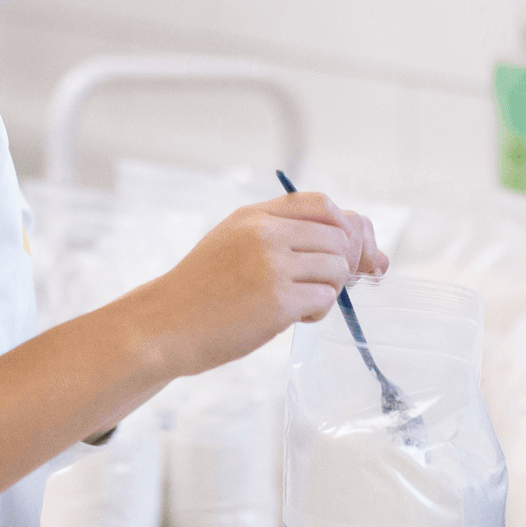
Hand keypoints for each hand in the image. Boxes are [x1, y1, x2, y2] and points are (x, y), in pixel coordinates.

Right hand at [131, 192, 388, 379]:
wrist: (166, 322)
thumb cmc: (203, 289)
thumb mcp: (234, 242)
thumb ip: (283, 235)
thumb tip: (359, 248)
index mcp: (253, 215)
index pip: (322, 204)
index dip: (347, 227)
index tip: (351, 252)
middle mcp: (264, 233)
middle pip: (339, 237)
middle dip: (344, 265)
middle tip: (324, 286)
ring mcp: (271, 265)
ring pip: (337, 268)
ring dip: (329, 290)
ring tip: (300, 303)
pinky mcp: (277, 301)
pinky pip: (326, 300)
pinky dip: (317, 312)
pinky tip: (291, 317)